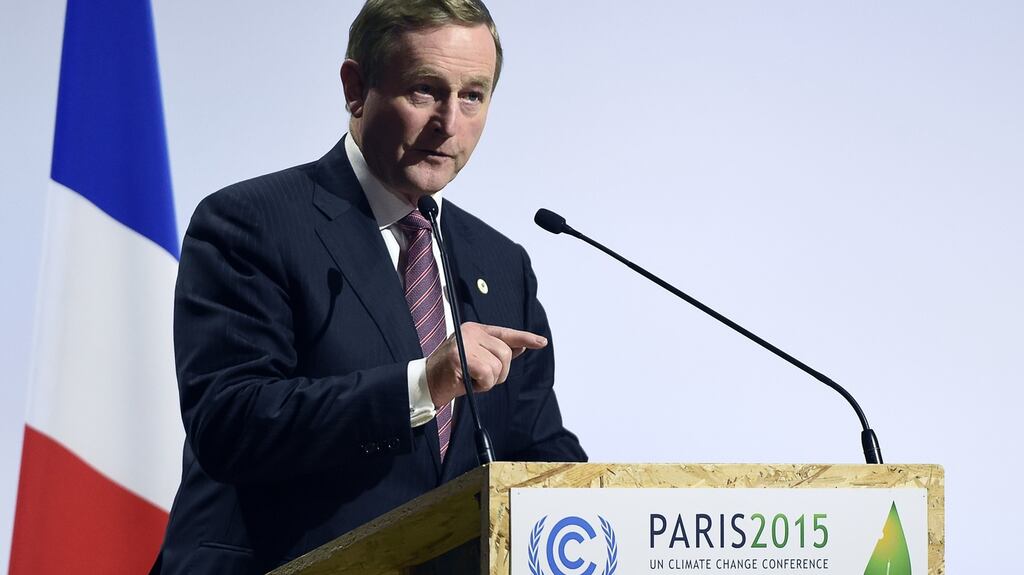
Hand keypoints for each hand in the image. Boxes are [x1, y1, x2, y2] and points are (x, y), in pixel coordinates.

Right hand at [425, 322, 547, 407]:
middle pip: (505, 353)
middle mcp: (470, 332)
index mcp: (475, 330)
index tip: (542, 342)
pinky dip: (482, 385)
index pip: (505, 333)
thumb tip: (521, 348)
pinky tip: (468, 384)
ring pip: (498, 366)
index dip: (525, 338)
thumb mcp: (477, 360)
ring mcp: (464, 343)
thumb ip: (497, 353)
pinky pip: (488, 374)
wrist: (426, 384)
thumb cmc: (452, 374)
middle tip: (482, 379)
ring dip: (489, 380)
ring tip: (472, 380)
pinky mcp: (460, 357)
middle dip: (500, 372)